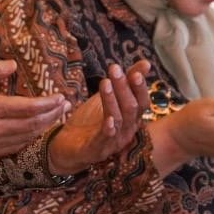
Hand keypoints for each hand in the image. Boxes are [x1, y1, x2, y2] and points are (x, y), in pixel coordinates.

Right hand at [0, 58, 67, 158]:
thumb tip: (12, 65)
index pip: (27, 107)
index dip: (48, 103)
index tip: (61, 96)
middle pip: (31, 125)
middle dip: (51, 115)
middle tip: (65, 105)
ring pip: (24, 139)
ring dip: (43, 128)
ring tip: (55, 117)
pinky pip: (11, 148)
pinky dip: (27, 139)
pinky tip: (33, 131)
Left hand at [47, 61, 152, 176]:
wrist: (67, 146)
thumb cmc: (90, 121)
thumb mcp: (108, 97)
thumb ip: (126, 81)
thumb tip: (146, 63)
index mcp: (132, 118)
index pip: (142, 102)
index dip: (140, 87)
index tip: (136, 71)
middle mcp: (127, 131)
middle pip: (131, 108)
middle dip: (124, 87)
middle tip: (115, 69)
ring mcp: (114, 142)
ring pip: (119, 119)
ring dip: (112, 100)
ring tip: (105, 82)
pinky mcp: (98, 150)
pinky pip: (106, 138)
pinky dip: (109, 128)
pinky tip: (109, 118)